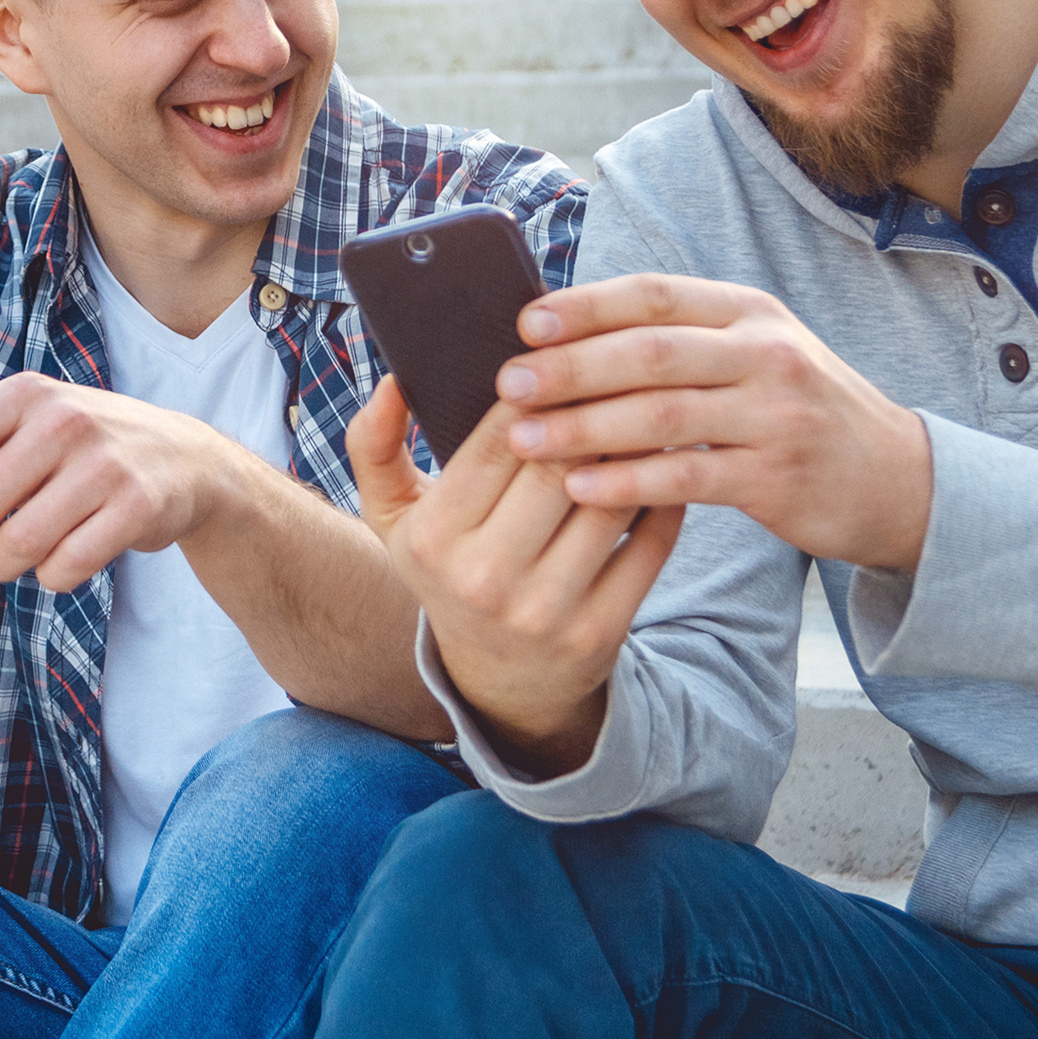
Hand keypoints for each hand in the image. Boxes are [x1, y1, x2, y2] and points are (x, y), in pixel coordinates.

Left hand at [0, 371, 244, 591]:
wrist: (186, 462)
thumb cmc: (84, 453)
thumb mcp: (24, 441)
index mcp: (26, 396)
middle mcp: (64, 421)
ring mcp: (104, 463)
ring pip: (16, 545)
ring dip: (1, 565)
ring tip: (13, 555)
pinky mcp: (136, 507)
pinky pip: (64, 568)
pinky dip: (51, 577)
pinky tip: (63, 559)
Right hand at [345, 375, 683, 777]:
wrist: (499, 679)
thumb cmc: (448, 570)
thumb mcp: (393, 517)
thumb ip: (373, 445)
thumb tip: (392, 380)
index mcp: (433, 539)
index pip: (498, 441)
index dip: (540, 391)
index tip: (564, 358)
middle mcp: (485, 579)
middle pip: (559, 465)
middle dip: (593, 411)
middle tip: (618, 372)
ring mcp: (546, 611)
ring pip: (611, 498)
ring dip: (637, 447)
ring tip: (646, 409)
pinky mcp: (600, 631)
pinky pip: (651, 543)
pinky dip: (664, 496)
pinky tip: (664, 468)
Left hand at [495, 274, 933, 571]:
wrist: (897, 478)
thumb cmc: (798, 412)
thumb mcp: (753, 355)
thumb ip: (680, 341)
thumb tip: (566, 335)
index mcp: (748, 312)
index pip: (655, 295)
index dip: (585, 306)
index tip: (524, 324)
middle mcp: (766, 352)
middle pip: (650, 351)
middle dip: (571, 366)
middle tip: (510, 384)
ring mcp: (776, 414)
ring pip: (662, 413)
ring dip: (585, 426)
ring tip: (524, 440)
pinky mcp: (778, 477)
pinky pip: (686, 476)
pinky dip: (627, 480)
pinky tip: (579, 486)